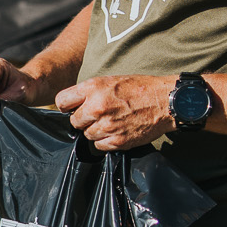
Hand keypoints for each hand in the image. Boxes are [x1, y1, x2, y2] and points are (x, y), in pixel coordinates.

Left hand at [55, 74, 176, 150]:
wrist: (165, 101)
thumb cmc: (139, 88)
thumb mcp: (110, 80)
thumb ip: (89, 92)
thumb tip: (71, 105)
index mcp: (93, 88)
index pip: (61, 101)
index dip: (67, 106)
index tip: (73, 108)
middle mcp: (97, 107)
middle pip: (74, 121)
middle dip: (83, 120)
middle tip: (98, 115)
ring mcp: (107, 125)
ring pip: (87, 135)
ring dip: (96, 131)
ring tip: (112, 121)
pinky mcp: (117, 141)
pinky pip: (99, 146)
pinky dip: (105, 141)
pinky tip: (117, 130)